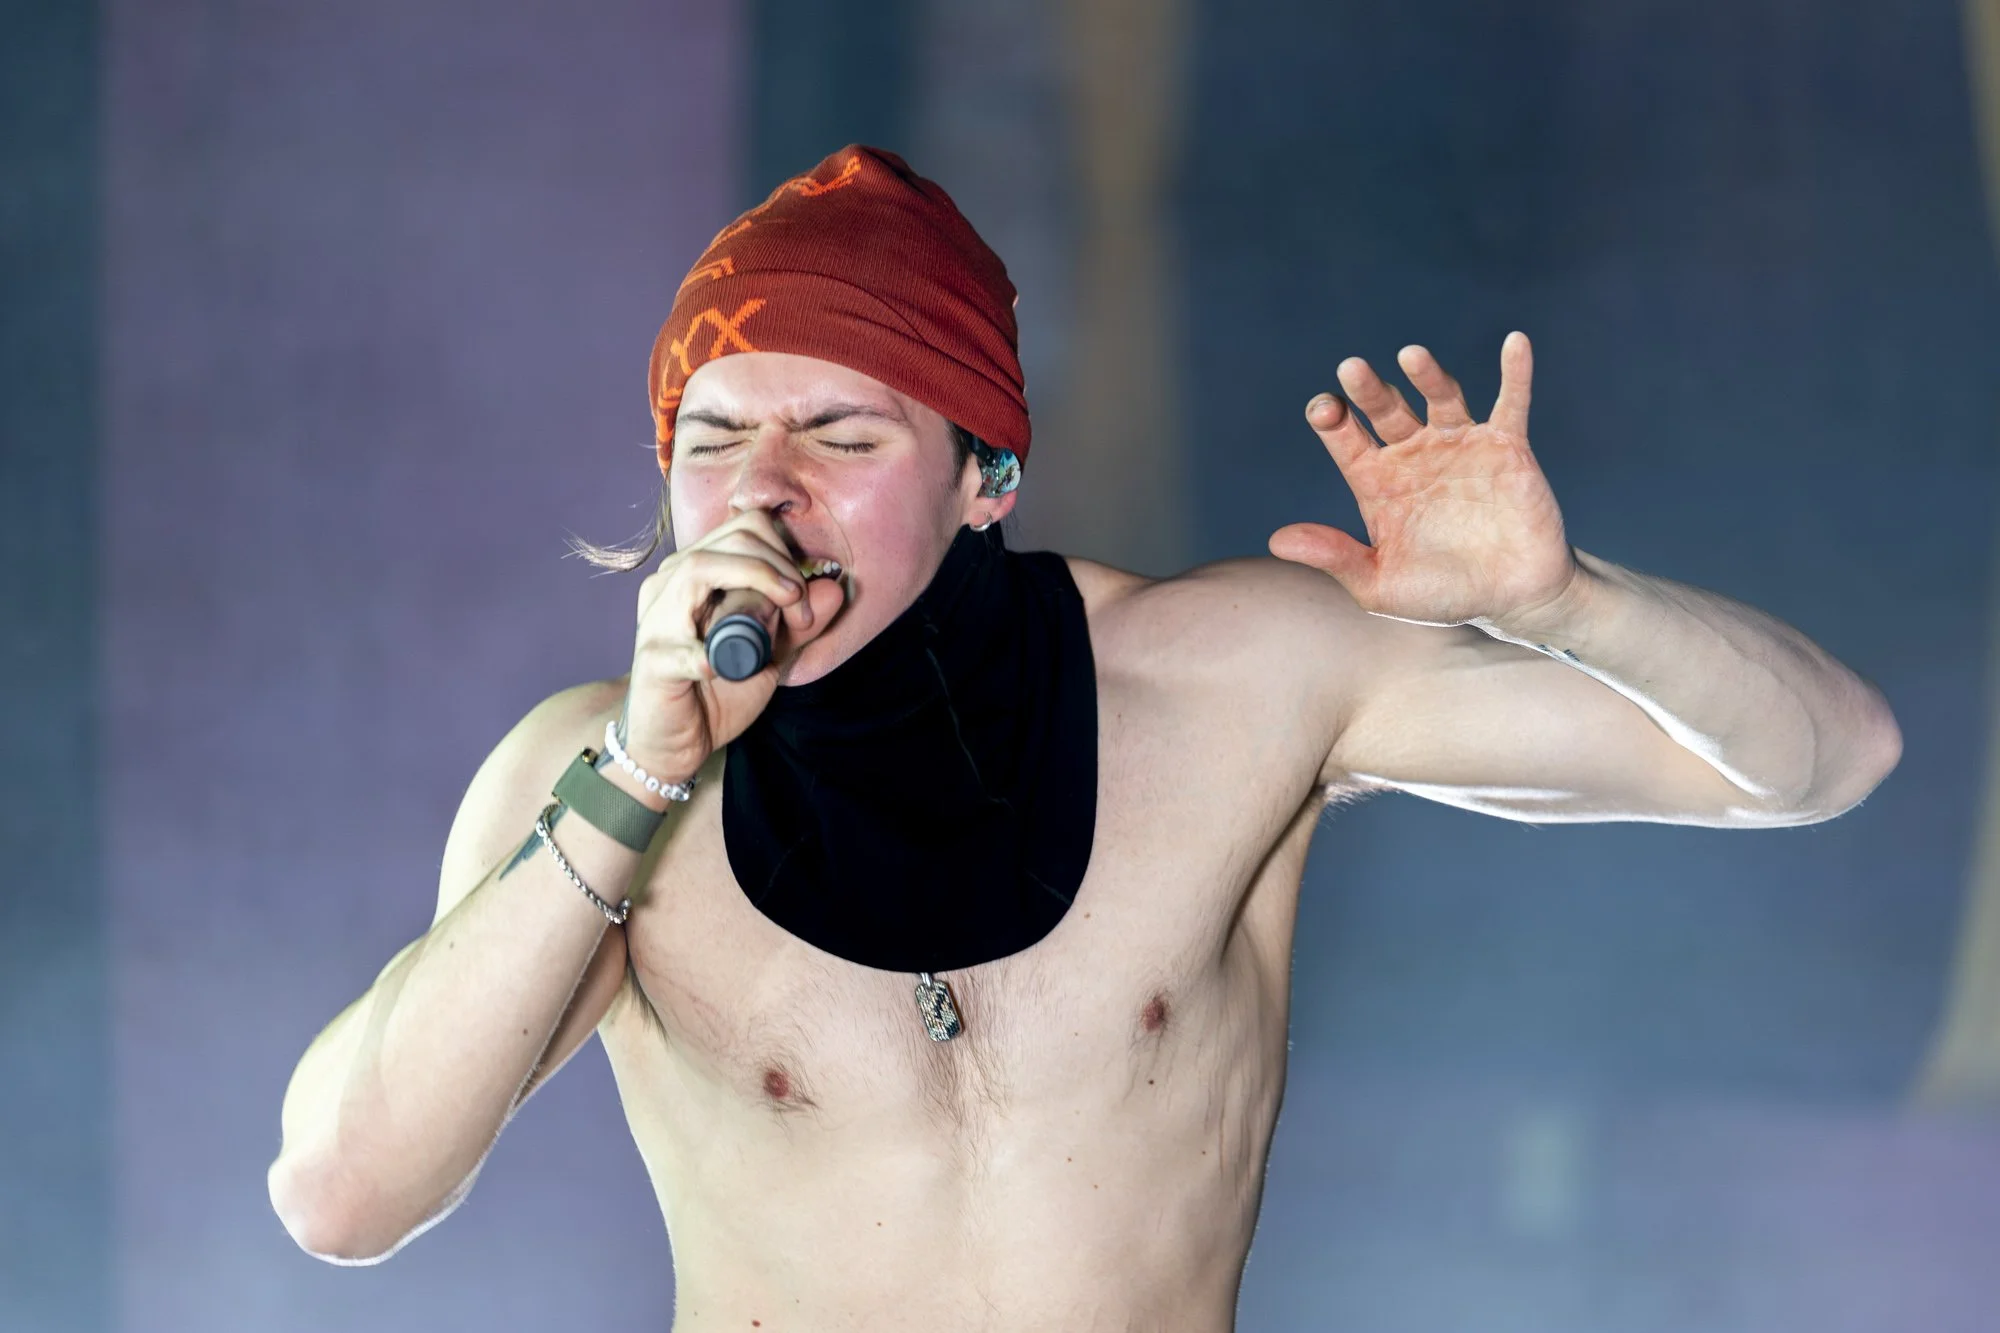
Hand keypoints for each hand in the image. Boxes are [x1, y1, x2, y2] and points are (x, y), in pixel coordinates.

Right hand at [622, 510, 847, 786]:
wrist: (675, 741)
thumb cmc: (718, 691)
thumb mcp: (770, 653)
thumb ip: (800, 624)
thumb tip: (833, 588)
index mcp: (698, 572)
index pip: (748, 527)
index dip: (786, 555)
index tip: (804, 601)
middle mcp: (670, 583)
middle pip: (732, 540)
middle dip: (781, 569)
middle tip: (802, 615)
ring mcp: (656, 619)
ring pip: (698, 569)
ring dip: (755, 585)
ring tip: (785, 621)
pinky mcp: (651, 661)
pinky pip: (679, 648)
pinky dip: (707, 655)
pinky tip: (721, 669)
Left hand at [1268, 331, 1578, 628]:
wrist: (1511, 599)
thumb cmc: (1442, 595)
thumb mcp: (1379, 584)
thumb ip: (1335, 558)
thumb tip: (1278, 541)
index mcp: (1378, 482)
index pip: (1347, 440)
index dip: (1332, 421)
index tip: (1322, 410)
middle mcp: (1415, 455)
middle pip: (1387, 410)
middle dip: (1369, 391)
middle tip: (1351, 369)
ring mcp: (1460, 445)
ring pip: (1441, 398)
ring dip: (1426, 375)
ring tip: (1410, 356)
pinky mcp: (1507, 447)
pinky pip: (1511, 402)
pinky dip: (1515, 373)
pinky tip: (1515, 342)